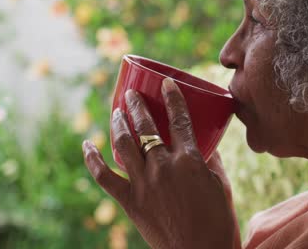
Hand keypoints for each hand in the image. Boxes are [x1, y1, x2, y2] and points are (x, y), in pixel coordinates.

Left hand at [82, 77, 236, 248]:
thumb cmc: (218, 223)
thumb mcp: (221, 186)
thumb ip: (210, 161)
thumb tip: (203, 145)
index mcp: (190, 160)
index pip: (179, 119)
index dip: (172, 97)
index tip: (166, 82)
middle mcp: (164, 166)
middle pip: (145, 127)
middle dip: (137, 105)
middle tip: (131, 93)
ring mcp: (144, 184)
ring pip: (124, 143)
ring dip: (118, 123)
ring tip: (116, 110)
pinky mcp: (131, 201)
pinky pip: (104, 177)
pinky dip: (92, 159)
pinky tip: (86, 144)